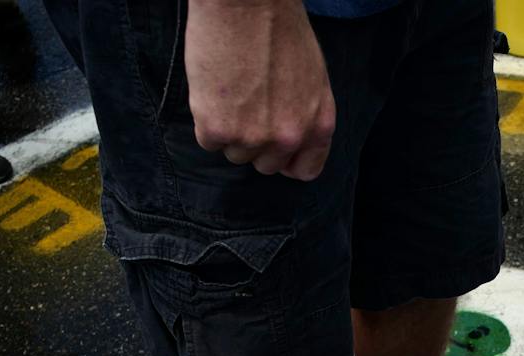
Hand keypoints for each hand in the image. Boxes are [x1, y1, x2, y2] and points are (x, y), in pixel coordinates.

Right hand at [185, 0, 335, 180]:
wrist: (246, 2)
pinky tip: (214, 87)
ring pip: (234, 153)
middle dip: (254, 141)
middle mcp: (289, 137)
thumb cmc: (278, 27)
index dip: (287, 161)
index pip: (306, 170)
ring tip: (231, 89)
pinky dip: (205, 118)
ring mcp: (253, 137)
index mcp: (318, 124)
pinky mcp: (218, 129)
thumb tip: (289, 142)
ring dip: (228, 128)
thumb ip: (304, 115)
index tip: (273, 148)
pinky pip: (207, 141)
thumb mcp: (311, 77)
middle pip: (265, 165)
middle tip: (246, 104)